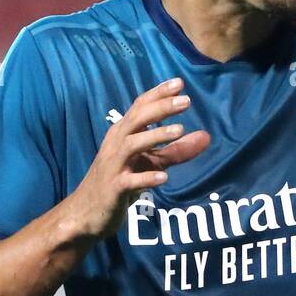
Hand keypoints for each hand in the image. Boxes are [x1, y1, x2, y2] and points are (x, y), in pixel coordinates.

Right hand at [67, 77, 209, 239]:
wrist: (88, 211)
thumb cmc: (121, 181)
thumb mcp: (151, 163)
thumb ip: (177, 150)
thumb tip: (206, 136)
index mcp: (123, 134)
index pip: (140, 107)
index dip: (158, 94)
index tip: (180, 83)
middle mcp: (116, 144)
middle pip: (137, 119)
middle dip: (161, 108)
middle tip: (186, 101)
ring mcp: (114, 166)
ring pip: (133, 145)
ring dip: (156, 136)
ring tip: (180, 131)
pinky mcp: (114, 189)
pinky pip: (130, 181)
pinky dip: (146, 178)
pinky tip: (164, 177)